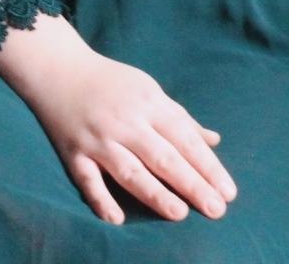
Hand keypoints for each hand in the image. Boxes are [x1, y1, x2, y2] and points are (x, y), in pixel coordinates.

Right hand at [0, 16, 236, 224]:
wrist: (59, 70)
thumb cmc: (112, 83)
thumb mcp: (150, 91)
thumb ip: (181, 118)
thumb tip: (214, 141)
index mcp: (151, 105)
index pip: (185, 140)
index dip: (208, 166)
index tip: (228, 191)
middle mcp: (127, 123)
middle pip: (164, 158)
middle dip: (192, 184)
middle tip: (217, 209)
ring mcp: (99, 139)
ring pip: (130, 171)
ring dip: (156, 193)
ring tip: (180, 214)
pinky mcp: (73, 153)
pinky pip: (87, 180)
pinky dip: (100, 199)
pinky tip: (117, 219)